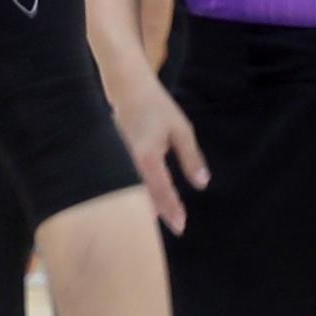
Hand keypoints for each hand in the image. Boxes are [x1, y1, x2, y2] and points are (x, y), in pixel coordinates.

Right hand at [110, 72, 210, 224]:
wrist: (127, 87)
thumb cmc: (157, 106)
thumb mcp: (181, 130)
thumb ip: (191, 158)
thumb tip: (202, 184)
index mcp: (147, 156)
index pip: (161, 191)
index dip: (172, 210)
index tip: (182, 227)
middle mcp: (128, 163)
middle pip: (142, 199)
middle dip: (157, 215)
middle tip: (175, 228)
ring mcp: (118, 162)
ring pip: (130, 193)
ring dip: (146, 207)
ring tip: (160, 222)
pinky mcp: (113, 160)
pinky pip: (124, 183)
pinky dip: (135, 194)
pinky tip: (145, 202)